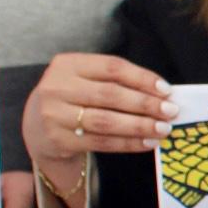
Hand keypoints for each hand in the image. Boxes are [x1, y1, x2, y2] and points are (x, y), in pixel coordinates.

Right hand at [22, 54, 175, 206]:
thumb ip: (116, 81)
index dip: (142, 78)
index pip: (112, 67)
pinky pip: (101, 142)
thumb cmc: (73, 97)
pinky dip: (128, 143)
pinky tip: (147, 142)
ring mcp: (55, 115)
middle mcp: (57, 87)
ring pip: (106, 121)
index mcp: (68, 64)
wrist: (36, 125)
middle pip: (110, 94)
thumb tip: (162, 93)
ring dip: (139, 126)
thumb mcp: (86, 78)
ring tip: (163, 129)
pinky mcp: (59, 140)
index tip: (167, 90)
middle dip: (145, 104)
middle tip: (171, 111)